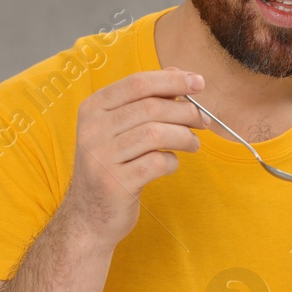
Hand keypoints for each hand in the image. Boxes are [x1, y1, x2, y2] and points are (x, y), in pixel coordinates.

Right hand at [57, 69, 207, 248]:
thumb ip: (145, 100)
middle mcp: (92, 129)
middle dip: (186, 111)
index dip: (173, 80)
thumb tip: (178, 74)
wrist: (89, 216)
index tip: (200, 83)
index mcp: (93, 108)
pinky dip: (173, 162)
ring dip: (184, 137)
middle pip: (152, 107)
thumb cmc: (112, 166)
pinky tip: (171, 164)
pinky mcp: (115, 183)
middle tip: (203, 121)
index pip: (138, 83)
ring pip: (157, 133)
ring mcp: (101, 157)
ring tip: (193, 144)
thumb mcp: (118, 128)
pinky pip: (157, 163)